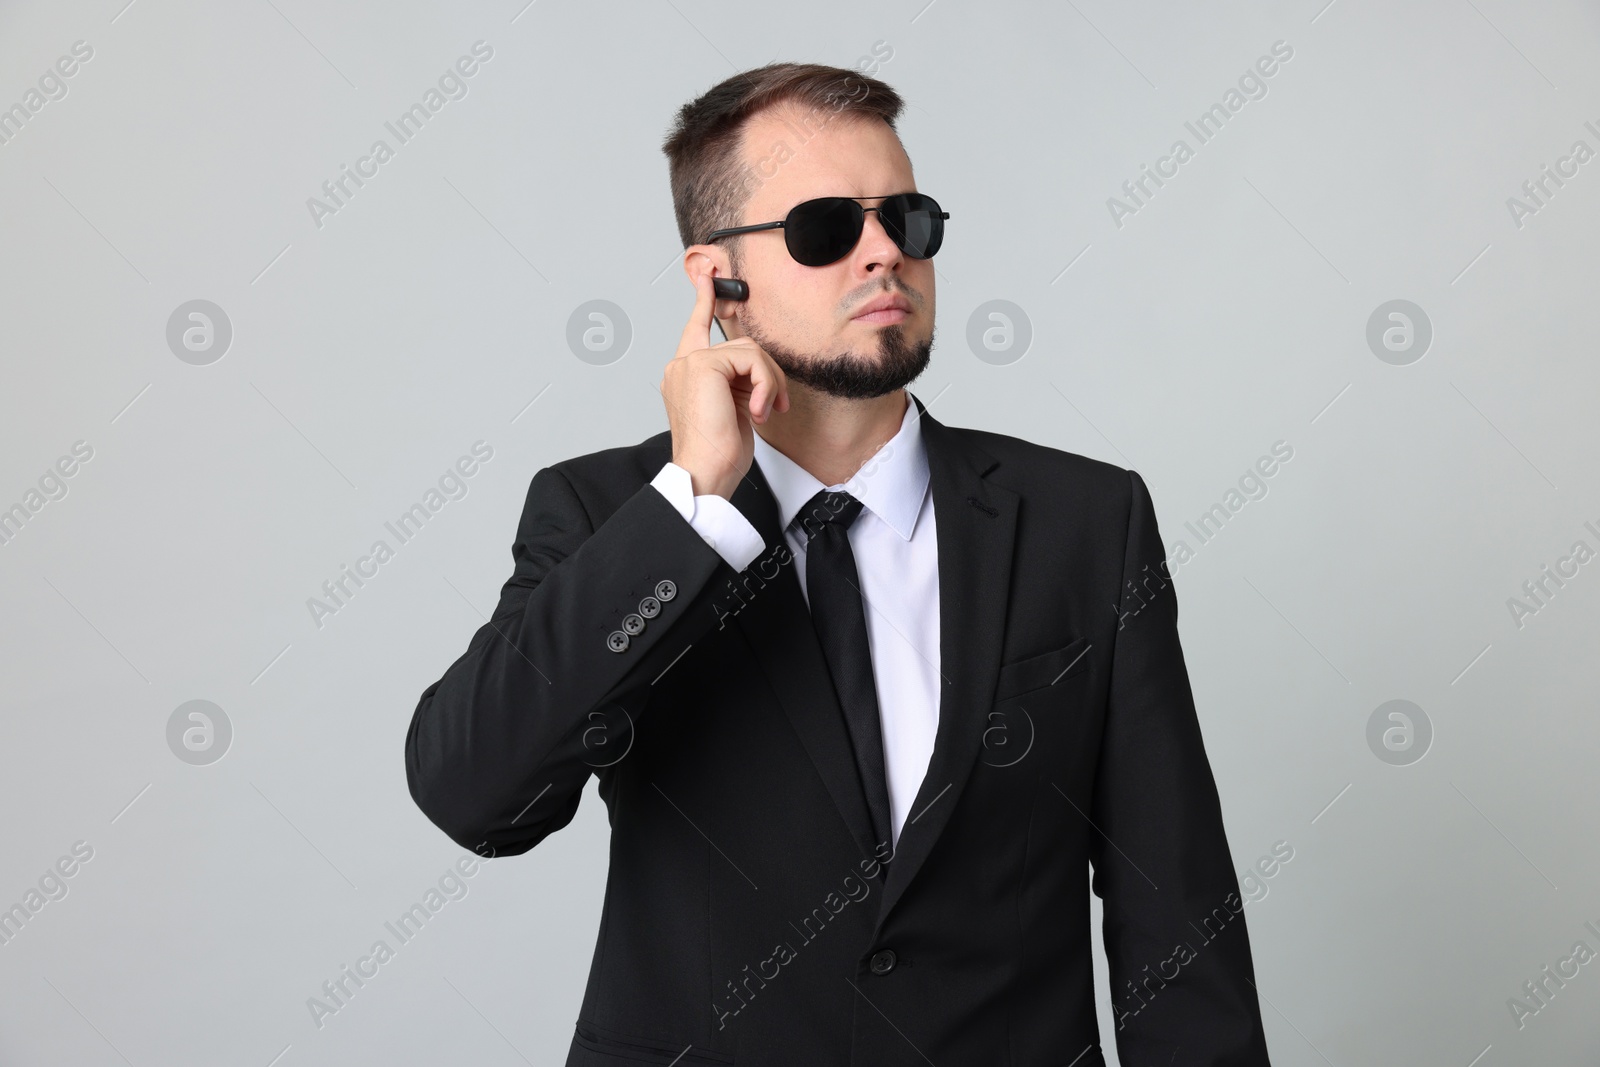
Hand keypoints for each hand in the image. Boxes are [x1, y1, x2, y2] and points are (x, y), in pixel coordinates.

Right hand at [659, 271, 788, 499]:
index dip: (704, 300)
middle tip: (777, 403)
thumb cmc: (717, 453)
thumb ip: (738, 382)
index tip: (710, 276)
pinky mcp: (703, 364)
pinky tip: (757, 410)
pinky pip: (751, 359)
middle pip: (740, 343)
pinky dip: (764, 384)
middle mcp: (682, 365)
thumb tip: (760, 372)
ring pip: (749, 350)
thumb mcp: (733, 411)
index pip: (695, 328)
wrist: (704, 473)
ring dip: (769, 382)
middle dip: (768, 372)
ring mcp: (689, 363)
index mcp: (685, 375)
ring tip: (764, 411)